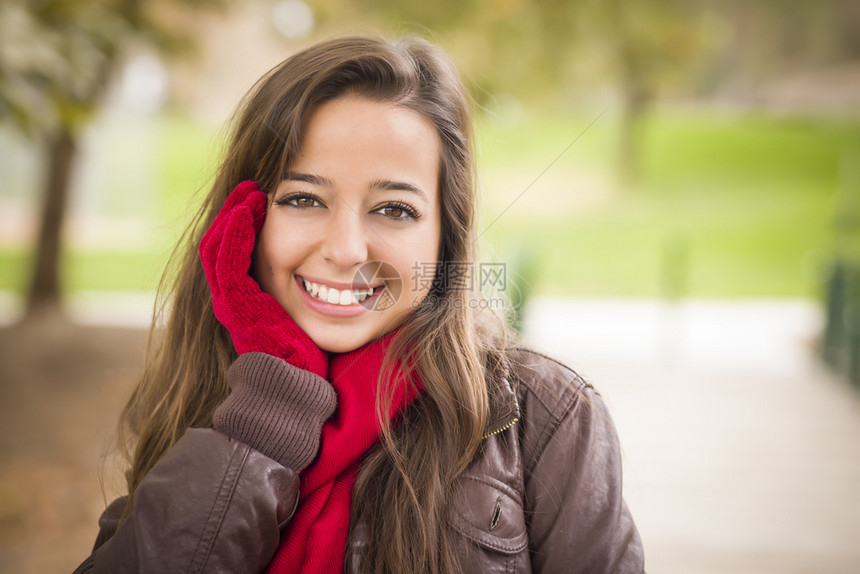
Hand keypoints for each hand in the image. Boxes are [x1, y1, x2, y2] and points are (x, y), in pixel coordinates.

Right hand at [199, 180, 327, 377]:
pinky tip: (248, 211)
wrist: (300, 383)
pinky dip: (236, 233)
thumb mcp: (307, 310)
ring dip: (233, 216)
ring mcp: (231, 301)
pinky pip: (228, 260)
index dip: (243, 222)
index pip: (234, 250)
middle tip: (250, 187)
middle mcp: (233, 298)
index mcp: (246, 298)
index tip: (261, 196)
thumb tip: (335, 261)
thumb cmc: (310, 350)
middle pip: (220, 244)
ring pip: (218, 248)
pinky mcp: (236, 305)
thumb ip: (306, 288)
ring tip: (249, 192)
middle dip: (234, 212)